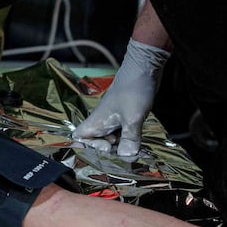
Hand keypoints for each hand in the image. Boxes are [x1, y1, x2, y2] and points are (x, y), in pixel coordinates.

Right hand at [72, 39, 168, 158]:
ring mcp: (114, 120)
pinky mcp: (126, 118)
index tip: (108, 148)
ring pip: (113, 140)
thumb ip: (129, 139)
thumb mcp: (132, 117)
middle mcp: (103, 122)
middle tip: (127, 153)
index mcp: (97, 121)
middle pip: (98, 143)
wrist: (145, 68)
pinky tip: (140, 145)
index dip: (90, 147)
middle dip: (111, 152)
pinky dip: (131, 141)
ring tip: (136, 151)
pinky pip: (124, 134)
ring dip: (123, 147)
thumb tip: (126, 158)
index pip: (80, 138)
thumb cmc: (133, 90)